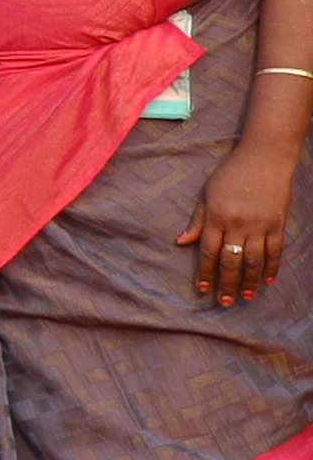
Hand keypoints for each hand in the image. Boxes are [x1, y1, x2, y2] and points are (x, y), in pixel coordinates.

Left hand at [197, 146, 292, 310]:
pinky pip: (275, 251)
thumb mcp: (207, 194)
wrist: (265, 157)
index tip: (202, 289)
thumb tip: (181, 242)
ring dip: (250, 281)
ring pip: (254, 260)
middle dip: (227, 283)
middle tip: (225, 302)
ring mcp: (260, 225)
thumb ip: (197, 220)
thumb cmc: (231, 174)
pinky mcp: (278, 223)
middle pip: (231, 260)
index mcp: (217, 217)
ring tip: (245, 297)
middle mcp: (238, 224)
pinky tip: (268, 281)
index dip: (204, 272)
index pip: (208, 251)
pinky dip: (272, 267)